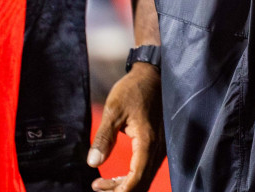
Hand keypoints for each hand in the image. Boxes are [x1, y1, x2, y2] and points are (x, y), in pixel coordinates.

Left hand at [89, 63, 164, 191]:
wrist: (153, 75)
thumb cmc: (133, 90)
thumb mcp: (113, 110)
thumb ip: (104, 138)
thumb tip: (93, 163)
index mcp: (148, 141)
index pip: (136, 178)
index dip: (118, 189)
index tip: (97, 186)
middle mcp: (159, 148)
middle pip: (142, 182)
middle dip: (120, 190)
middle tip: (97, 186)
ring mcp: (162, 147)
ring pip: (145, 178)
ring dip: (126, 185)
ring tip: (102, 184)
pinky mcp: (159, 145)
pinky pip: (147, 169)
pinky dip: (133, 177)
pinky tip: (118, 176)